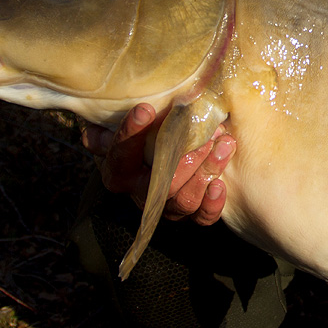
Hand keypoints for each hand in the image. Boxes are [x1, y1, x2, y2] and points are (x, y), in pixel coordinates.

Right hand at [81, 103, 234, 225]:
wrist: (161, 149)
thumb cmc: (143, 130)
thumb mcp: (121, 122)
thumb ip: (109, 120)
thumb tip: (102, 122)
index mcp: (118, 170)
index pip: (121, 155)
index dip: (131, 134)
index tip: (145, 109)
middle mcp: (140, 192)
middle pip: (160, 185)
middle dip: (186, 159)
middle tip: (207, 134)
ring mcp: (166, 205)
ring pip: (184, 201)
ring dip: (207, 172)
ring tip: (224, 144)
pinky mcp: (190, 212)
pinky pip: (201, 217)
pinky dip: (212, 204)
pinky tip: (221, 184)